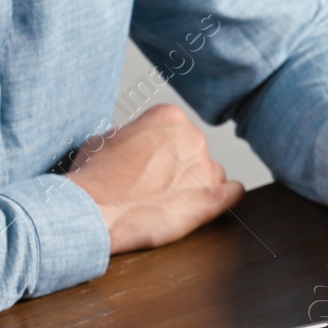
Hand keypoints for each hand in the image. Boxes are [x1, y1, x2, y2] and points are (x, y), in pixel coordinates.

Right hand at [67, 104, 243, 254]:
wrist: (93, 211)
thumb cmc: (93, 176)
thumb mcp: (106, 139)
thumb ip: (132, 135)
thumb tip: (138, 142)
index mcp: (169, 117)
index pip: (173, 131)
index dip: (157, 150)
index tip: (143, 164)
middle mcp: (194, 136)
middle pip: (193, 151)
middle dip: (176, 167)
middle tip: (151, 186)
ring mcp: (206, 167)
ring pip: (210, 173)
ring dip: (194, 185)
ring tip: (166, 202)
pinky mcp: (212, 198)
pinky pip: (234, 192)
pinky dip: (224, 198)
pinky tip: (207, 204)